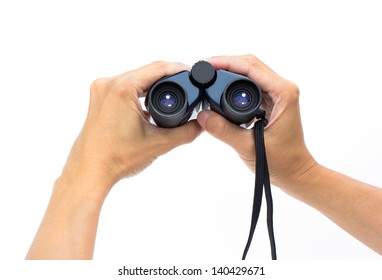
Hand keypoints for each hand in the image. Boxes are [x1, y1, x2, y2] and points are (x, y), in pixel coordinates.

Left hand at [26, 61, 202, 258]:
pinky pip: (125, 86)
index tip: (192, 73)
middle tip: (187, 87)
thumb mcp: (159, 144)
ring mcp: (101, 89)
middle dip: (168, 77)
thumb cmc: (116, 158)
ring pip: (136, 78)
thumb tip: (201, 124)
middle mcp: (108, 84)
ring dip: (153, 84)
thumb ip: (186, 132)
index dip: (179, 69)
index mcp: (122, 88)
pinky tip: (151, 103)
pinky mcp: (99, 97)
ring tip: (171, 95)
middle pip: (146, 71)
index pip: (158, 68)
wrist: (90, 170)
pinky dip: (140, 91)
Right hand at [197, 54, 316, 189]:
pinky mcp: (270, 102)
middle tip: (203, 70)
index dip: (226, 62)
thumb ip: (224, 131)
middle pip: (250, 65)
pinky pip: (250, 86)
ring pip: (249, 73)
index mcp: (283, 93)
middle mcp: (282, 89)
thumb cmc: (281, 162)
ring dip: (229, 72)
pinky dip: (233, 84)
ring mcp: (277, 95)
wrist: (294, 173)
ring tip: (208, 76)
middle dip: (225, 64)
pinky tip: (219, 89)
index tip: (207, 64)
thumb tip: (202, 115)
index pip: (251, 67)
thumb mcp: (248, 147)